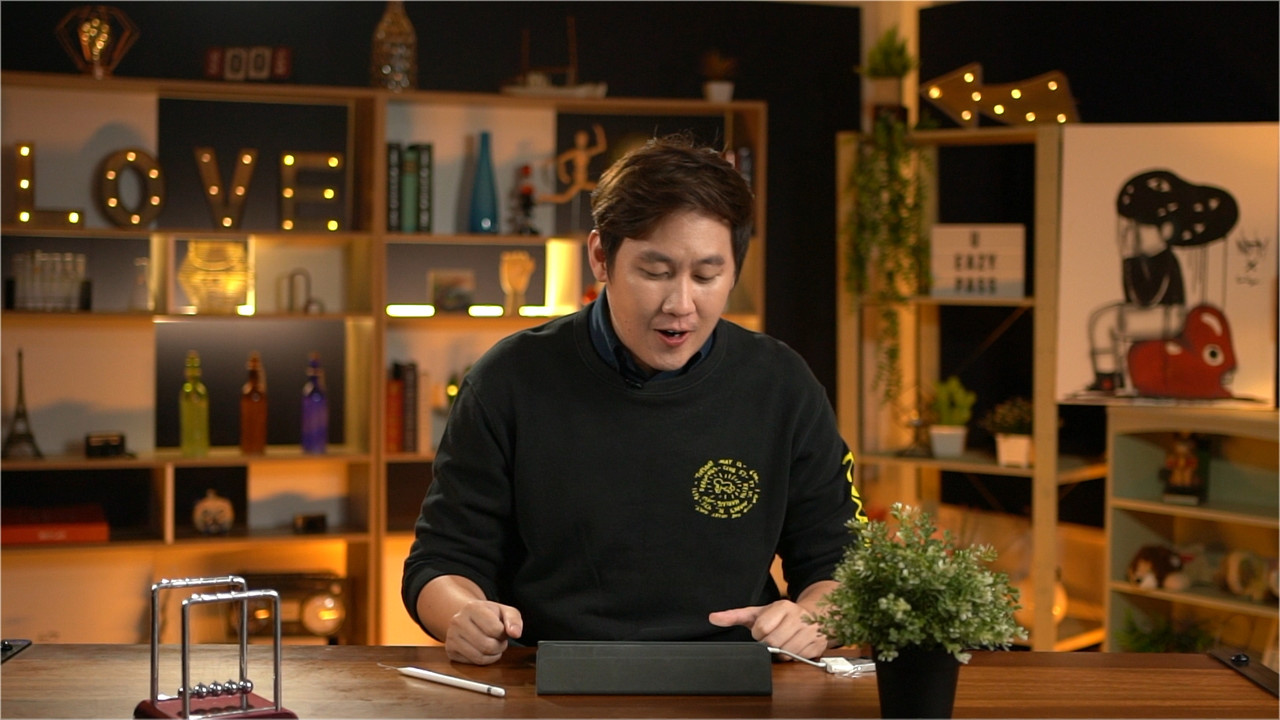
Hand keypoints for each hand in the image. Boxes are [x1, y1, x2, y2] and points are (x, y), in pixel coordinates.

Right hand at [444, 600, 522, 664]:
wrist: (468, 617)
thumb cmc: (489, 615)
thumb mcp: (504, 611)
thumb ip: (514, 620)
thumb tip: (516, 633)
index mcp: (472, 607)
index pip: (495, 629)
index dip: (503, 634)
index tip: (501, 630)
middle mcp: (458, 621)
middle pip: (487, 646)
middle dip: (499, 646)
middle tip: (499, 641)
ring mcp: (451, 636)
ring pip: (480, 657)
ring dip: (493, 655)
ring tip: (493, 645)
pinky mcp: (450, 650)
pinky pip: (472, 663)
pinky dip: (484, 660)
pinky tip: (483, 651)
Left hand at [708, 601, 831, 660]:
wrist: (814, 615)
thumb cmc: (782, 616)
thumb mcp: (759, 613)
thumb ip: (735, 616)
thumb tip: (713, 617)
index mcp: (783, 607)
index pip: (761, 628)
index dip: (758, 634)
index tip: (762, 631)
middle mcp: (798, 617)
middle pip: (774, 642)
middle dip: (769, 645)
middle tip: (772, 639)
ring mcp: (810, 631)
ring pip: (787, 652)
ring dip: (781, 652)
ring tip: (783, 642)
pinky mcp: (818, 644)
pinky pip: (800, 658)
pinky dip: (794, 656)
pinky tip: (795, 646)